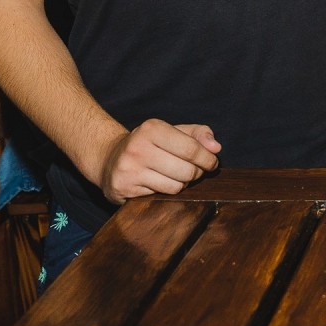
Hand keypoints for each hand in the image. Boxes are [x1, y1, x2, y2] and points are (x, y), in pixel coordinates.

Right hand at [97, 119, 221, 204]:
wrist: (110, 159)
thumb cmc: (150, 144)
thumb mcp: (173, 132)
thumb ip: (198, 134)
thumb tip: (216, 148)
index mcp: (152, 128)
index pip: (191, 148)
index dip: (207, 159)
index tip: (212, 163)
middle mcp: (138, 148)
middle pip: (186, 170)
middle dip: (196, 173)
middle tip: (194, 171)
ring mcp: (129, 169)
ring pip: (176, 186)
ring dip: (183, 184)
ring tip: (176, 176)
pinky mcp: (123, 188)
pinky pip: (161, 196)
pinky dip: (166, 192)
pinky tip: (159, 183)